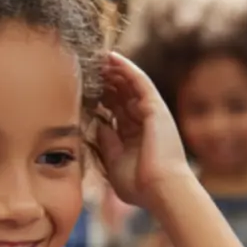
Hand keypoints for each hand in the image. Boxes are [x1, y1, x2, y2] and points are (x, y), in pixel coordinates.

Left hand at [96, 52, 192, 208]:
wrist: (162, 190)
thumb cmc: (140, 186)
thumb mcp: (114, 163)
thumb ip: (106, 142)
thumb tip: (98, 123)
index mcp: (134, 136)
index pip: (115, 110)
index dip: (100, 97)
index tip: (83, 88)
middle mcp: (143, 121)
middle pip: (121, 94)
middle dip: (105, 80)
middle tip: (87, 67)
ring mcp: (150, 113)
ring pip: (129, 84)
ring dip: (113, 70)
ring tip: (96, 57)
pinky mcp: (155, 107)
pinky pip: (139, 81)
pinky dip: (126, 68)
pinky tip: (112, 57)